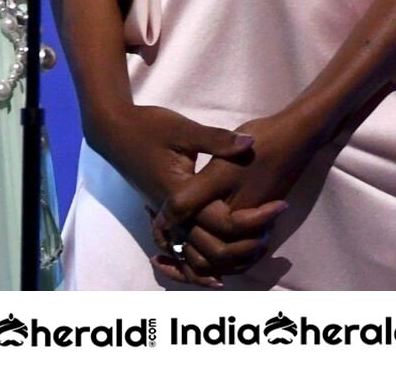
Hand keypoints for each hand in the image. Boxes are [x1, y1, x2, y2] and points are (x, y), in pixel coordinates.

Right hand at [88, 104, 286, 288]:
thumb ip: (217, 140)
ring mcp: (167, 219)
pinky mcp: (164, 217)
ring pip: (195, 258)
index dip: (256, 218)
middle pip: (214, 249)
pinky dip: (198, 265)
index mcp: (182, 195)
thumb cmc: (149, 128)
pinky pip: (182, 251)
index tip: (280, 204)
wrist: (114, 132)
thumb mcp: (184, 130)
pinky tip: (218, 268)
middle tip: (273, 231)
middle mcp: (174, 216)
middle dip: (246, 248)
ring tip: (256, 249)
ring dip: (226, 261)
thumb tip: (250, 143)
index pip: (224, 221)